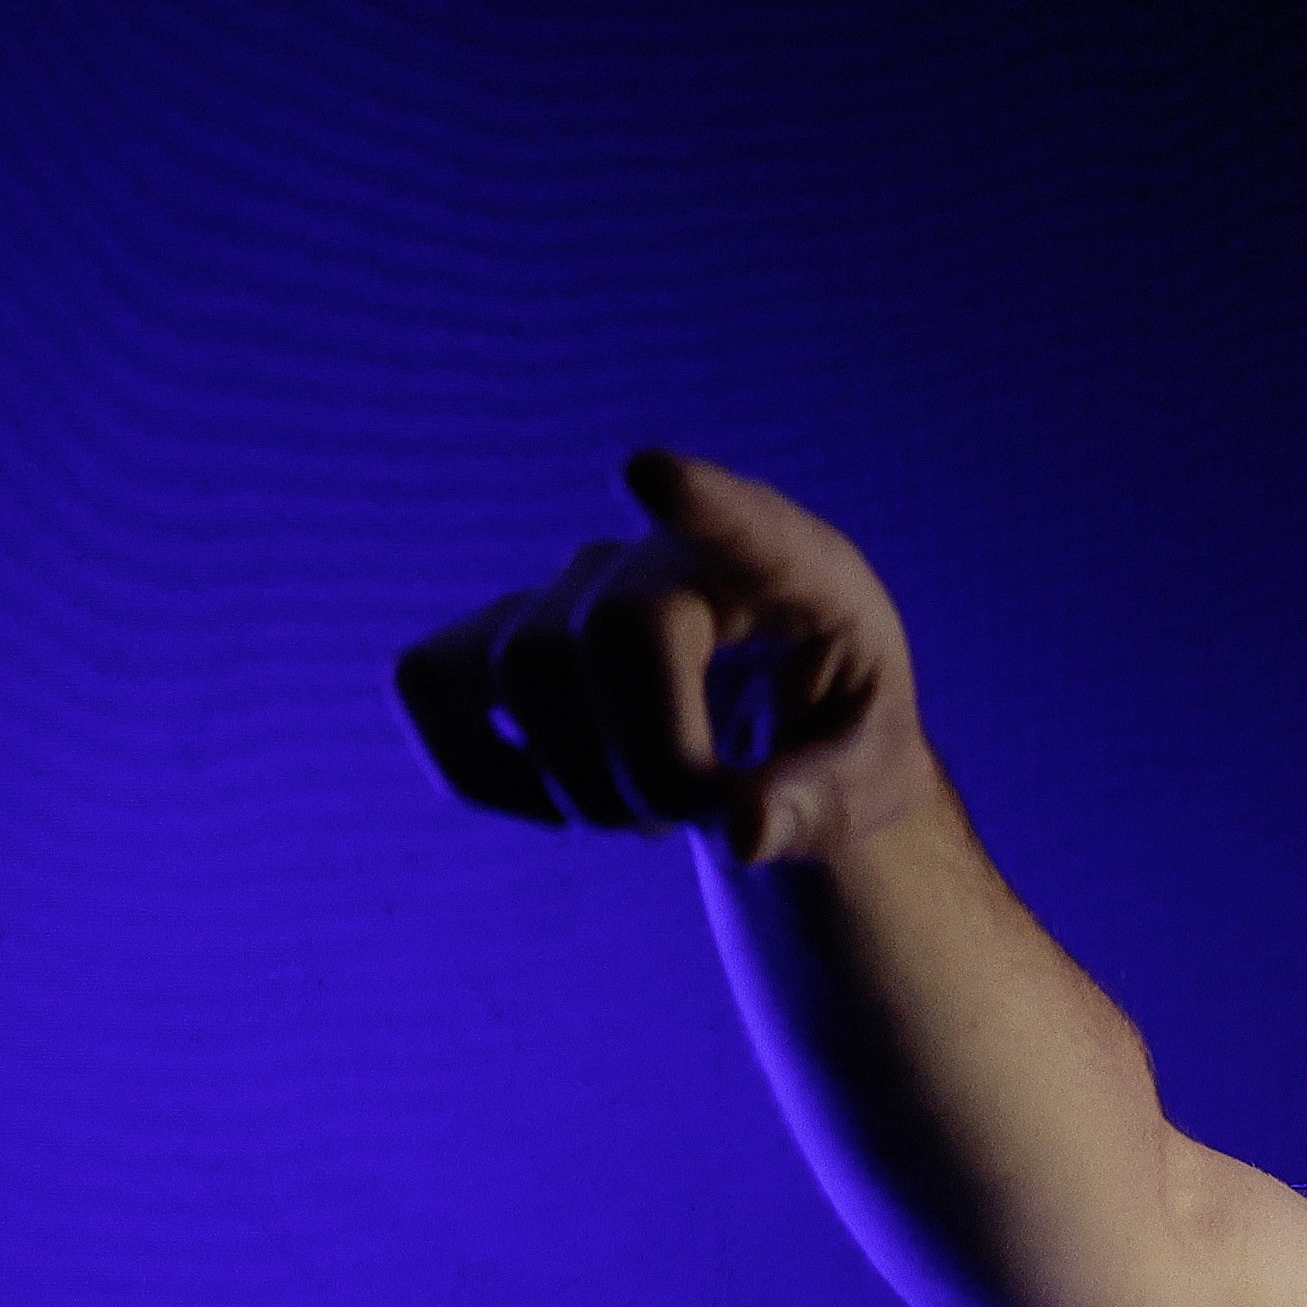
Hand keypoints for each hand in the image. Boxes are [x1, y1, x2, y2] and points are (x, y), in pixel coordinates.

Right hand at [393, 451, 944, 866]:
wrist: (775, 737)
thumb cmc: (838, 741)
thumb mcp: (875, 783)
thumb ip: (825, 804)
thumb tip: (741, 831)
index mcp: (797, 570)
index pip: (744, 523)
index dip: (697, 504)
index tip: (647, 475)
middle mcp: (669, 555)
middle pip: (612, 635)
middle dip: (651, 765)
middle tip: (703, 815)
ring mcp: (572, 586)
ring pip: (521, 669)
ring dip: (582, 786)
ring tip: (648, 810)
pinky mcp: (495, 632)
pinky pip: (431, 682)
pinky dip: (480, 772)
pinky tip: (560, 797)